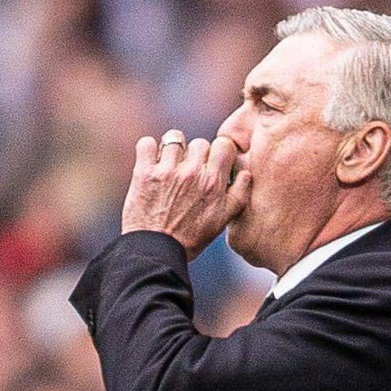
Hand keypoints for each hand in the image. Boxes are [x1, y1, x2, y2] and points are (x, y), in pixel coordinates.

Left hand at [121, 131, 247, 255]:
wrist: (156, 252)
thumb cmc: (190, 239)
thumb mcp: (223, 221)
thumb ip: (239, 194)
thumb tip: (246, 173)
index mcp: (213, 182)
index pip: (224, 144)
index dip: (219, 152)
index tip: (211, 164)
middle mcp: (192, 173)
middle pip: (200, 142)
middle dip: (195, 155)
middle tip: (189, 173)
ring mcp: (167, 171)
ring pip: (174, 138)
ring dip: (172, 150)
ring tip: (169, 167)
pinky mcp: (144, 172)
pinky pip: (146, 143)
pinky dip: (148, 149)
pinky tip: (151, 163)